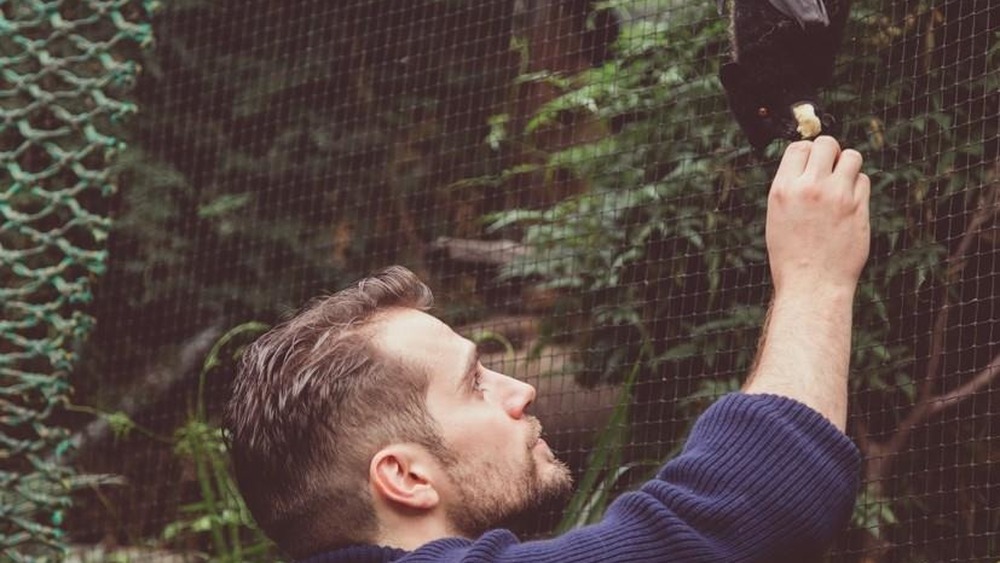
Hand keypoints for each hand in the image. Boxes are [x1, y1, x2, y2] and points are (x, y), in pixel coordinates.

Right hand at [765, 136, 870, 297]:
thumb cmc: (791, 255)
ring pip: (852, 157)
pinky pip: (863, 181)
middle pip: (827, 144)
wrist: (812, 284)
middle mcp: (810, 188)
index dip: (807, 153)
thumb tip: (810, 164)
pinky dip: (858, 187)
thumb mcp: (778, 216)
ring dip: (847, 166)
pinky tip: (849, 205)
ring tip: (841, 184)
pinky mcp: (859, 208)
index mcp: (784, 189)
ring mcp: (837, 196)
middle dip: (830, 153)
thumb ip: (792, 188)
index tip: (811, 164)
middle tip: (829, 170)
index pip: (799, 147)